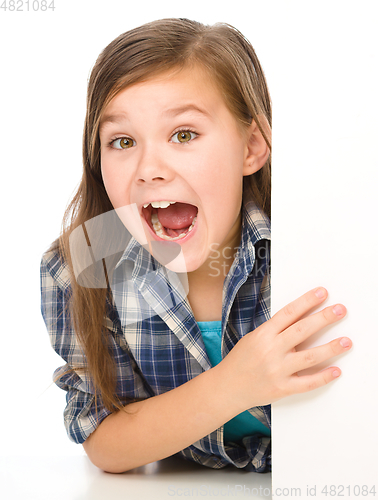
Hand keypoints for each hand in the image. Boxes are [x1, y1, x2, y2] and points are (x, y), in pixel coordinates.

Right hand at [217, 287, 350, 410]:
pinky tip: (336, 370)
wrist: (227, 387)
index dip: (307, 301)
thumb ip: (274, 331)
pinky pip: (307, 382)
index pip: (289, 313)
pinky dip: (323, 377)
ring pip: (310, 356)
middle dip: (324, 318)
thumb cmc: (240, 361)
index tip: (322, 293)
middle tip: (340, 310)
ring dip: (331, 348)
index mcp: (263, 334)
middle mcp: (271, 350)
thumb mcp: (253, 338)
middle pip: (302, 330)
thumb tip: (300, 319)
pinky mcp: (282, 388)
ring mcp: (277, 370)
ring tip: (346, 341)